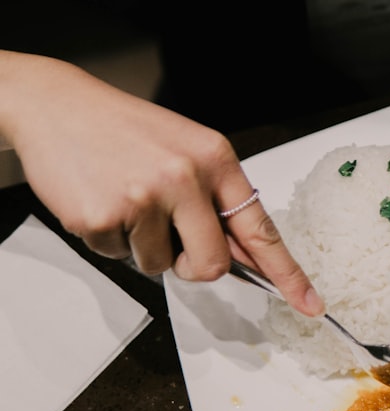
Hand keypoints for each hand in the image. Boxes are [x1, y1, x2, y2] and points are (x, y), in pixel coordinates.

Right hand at [0, 51, 323, 316]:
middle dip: (191, 265)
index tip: (311, 304)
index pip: (261, 228)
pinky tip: (100, 201)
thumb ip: (216, 200)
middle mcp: (186, 176)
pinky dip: (109, 240)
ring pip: (160, 266)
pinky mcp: (105, 215)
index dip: (288, 273)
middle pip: (211, 265)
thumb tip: (246, 257)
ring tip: (126, 202)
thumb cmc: (127, 132)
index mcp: (216, 159)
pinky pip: (118, 257)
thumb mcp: (187, 151)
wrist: (57, 105)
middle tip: (168, 237)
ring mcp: (145, 197)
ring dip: (143, 247)